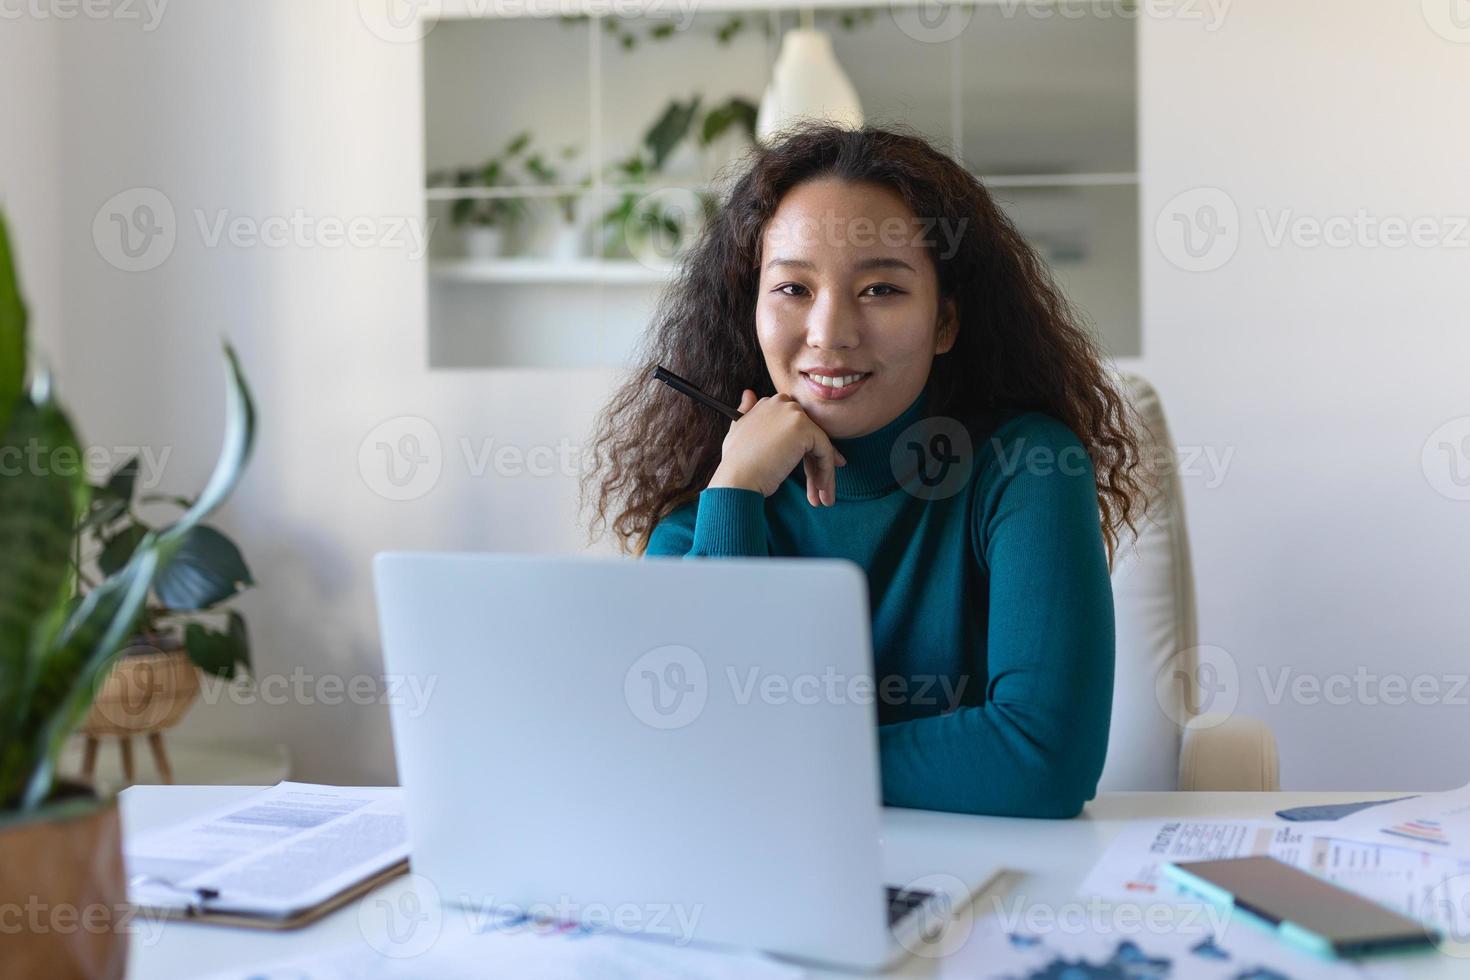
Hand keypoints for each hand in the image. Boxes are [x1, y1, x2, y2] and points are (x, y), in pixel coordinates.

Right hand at [707, 389, 846, 506]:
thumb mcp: (737, 430)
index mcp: (768, 403)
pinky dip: (826, 472)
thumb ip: (746, 412)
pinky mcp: (805, 429)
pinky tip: (822, 490)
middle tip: (817, 488)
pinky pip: (825, 451)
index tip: (807, 469)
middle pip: (810, 434)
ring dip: (823, 472)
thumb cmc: (736, 462)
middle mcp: (782, 403)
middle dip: (815, 462)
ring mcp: (794, 414)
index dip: (801, 448)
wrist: (737, 477)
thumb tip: (749, 393)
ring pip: (820, 444)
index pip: (795, 424)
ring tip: (823, 497)